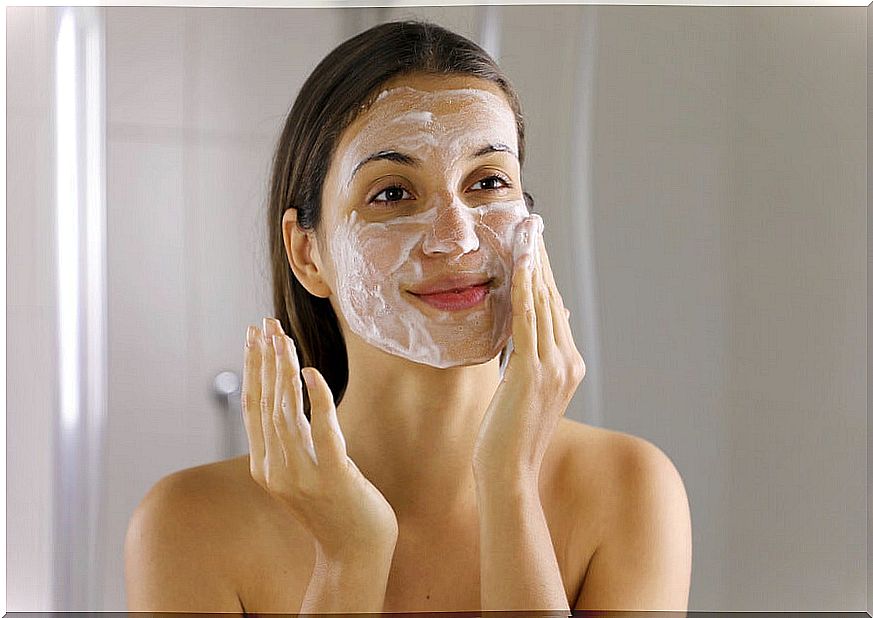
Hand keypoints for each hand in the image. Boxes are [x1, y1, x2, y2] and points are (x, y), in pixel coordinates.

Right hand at [242, 317, 398, 559]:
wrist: (354, 554)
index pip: (253, 406)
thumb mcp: (302, 474)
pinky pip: (322, 432)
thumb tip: (289, 401)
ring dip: (283, 369)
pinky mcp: (332, 477)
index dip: (252, 368)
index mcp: (265, 466)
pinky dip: (316, 400)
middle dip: (264, 358)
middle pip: (265, 402)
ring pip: (286, 411)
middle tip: (264, 322)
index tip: (253, 335)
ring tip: (283, 337)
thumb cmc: (335, 509)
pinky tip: (312, 372)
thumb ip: (290, 443)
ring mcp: (301, 474)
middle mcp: (275, 469)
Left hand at [473, 216, 585, 484]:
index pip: (554, 307)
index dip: (543, 272)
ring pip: (543, 303)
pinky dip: (526, 289)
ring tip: (526, 231)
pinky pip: (529, 321)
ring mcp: (555, 366)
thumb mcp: (528, 389)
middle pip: (552, 298)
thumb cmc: (510, 434)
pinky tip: (520, 264)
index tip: (533, 242)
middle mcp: (568, 361)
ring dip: (533, 264)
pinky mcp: (534, 372)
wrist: (508, 472)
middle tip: (531, 223)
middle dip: (540, 258)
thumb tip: (555, 318)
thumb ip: (540, 353)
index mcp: (568, 364)